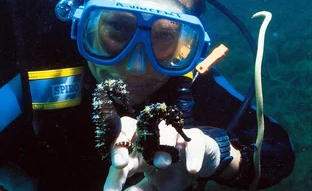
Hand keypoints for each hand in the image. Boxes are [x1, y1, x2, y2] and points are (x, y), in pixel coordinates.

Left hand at [103, 116, 220, 190]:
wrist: (200, 165)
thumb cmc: (172, 173)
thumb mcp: (154, 185)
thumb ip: (139, 189)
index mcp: (138, 149)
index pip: (120, 149)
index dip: (113, 164)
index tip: (110, 189)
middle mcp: (152, 137)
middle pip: (131, 126)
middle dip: (123, 141)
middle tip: (120, 164)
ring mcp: (173, 135)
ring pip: (164, 131)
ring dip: (162, 145)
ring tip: (162, 164)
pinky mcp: (195, 138)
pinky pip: (193, 142)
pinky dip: (193, 154)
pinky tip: (192, 169)